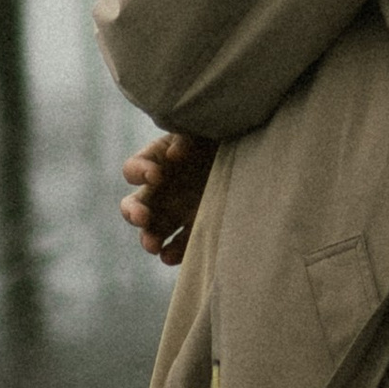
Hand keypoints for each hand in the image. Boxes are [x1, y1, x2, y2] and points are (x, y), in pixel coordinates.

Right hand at [121, 128, 215, 266]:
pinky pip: (179, 245)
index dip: (140, 172)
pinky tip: (170, 256)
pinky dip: (173, 253)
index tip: (156, 174)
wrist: (254, 154)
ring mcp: (177, 212)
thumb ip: (187, 138)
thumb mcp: (204, 131)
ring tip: (153, 245)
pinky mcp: (196, 227)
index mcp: (158, 162)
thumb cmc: (223, 136)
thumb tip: (174, 154)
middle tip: (143, 217)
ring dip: (148, 239)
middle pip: (134, 206)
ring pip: (152, 231)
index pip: (134, 170)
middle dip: (134, 213)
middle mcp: (162, 190)